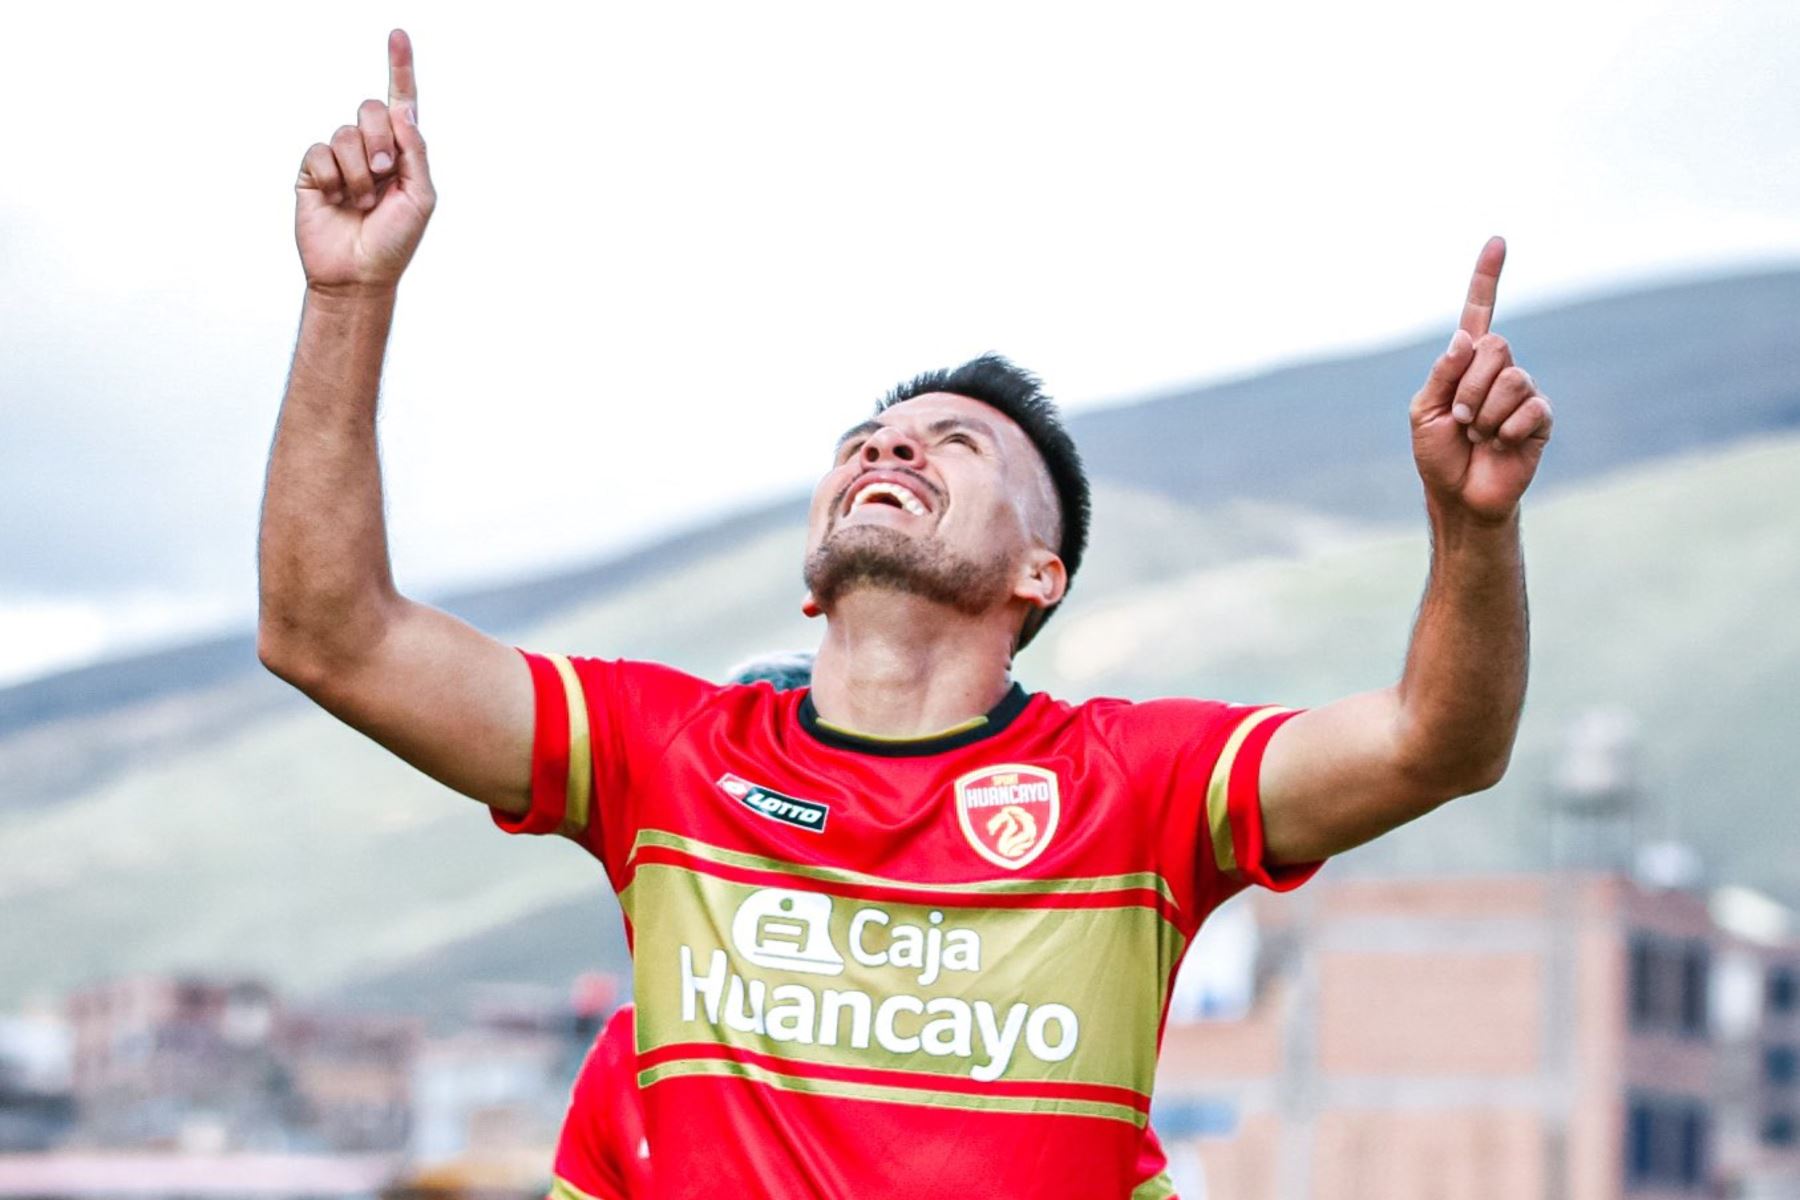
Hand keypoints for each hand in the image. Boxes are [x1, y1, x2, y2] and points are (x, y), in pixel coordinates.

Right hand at [294, 30, 435, 294]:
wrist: (358, 275)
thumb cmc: (394, 242)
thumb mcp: (421, 197)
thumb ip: (415, 152)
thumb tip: (404, 110)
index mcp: (402, 154)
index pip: (401, 104)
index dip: (400, 69)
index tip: (398, 35)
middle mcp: (371, 150)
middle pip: (372, 109)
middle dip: (381, 140)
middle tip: (383, 175)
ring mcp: (341, 159)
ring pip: (346, 131)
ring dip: (358, 170)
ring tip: (361, 201)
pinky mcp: (313, 170)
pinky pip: (321, 151)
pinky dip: (334, 177)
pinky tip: (337, 201)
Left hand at [1409, 237, 1554, 522]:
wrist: (1461, 496)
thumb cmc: (1439, 454)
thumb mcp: (1424, 411)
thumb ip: (1442, 373)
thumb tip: (1466, 338)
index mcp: (1466, 363)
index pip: (1479, 312)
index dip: (1487, 278)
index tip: (1497, 241)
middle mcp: (1498, 370)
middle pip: (1496, 347)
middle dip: (1470, 386)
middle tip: (1461, 418)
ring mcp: (1523, 392)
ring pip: (1513, 378)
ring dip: (1486, 412)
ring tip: (1479, 434)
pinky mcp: (1541, 417)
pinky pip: (1530, 407)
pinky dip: (1506, 429)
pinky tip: (1501, 444)